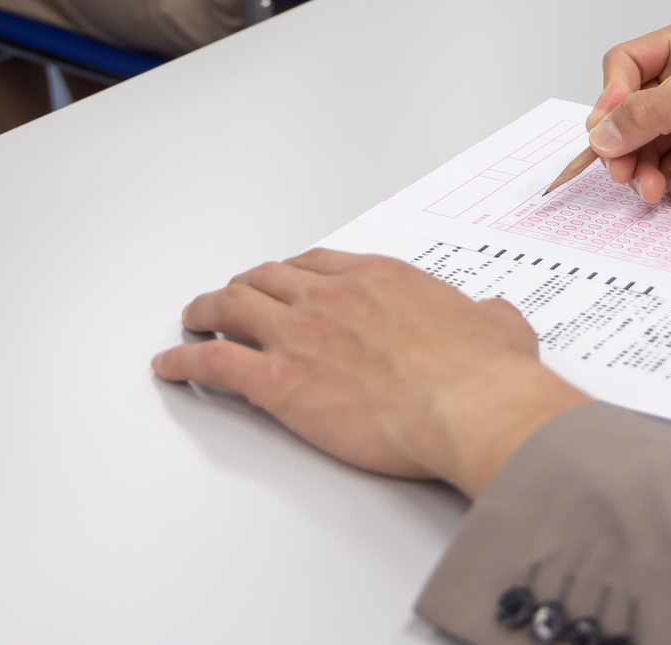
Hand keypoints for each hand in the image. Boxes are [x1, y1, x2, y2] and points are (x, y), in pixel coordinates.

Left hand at [153, 249, 587, 496]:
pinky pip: (215, 363)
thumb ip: (490, 315)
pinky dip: (184, 361)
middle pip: (266, 279)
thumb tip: (497, 317)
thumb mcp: (500, 325)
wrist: (471, 407)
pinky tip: (169, 366)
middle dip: (244, 288)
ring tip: (192, 321)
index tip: (281, 281)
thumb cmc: (485, 375)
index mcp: (379, 278)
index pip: (316, 263)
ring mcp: (301, 335)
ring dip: (205, 312)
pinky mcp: (280, 383)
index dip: (290, 272)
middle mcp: (331, 297)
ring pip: (231, 309)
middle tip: (231, 300)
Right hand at [582, 17, 670, 212]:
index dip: (610, 97)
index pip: (624, 66)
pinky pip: (666, 173)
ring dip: (646, 174)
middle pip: (625, 113)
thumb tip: (602, 133)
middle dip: (624, 147)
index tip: (607, 129)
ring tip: (657, 190)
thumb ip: (647, 113)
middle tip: (623, 173)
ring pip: (640, 150)